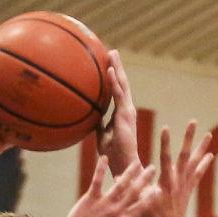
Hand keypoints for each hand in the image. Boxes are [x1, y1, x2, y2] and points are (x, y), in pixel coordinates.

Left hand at [63, 157, 158, 216]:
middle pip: (133, 192)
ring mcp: (103, 204)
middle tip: (153, 168)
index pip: (141, 207)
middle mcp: (116, 211)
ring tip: (136, 163)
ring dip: (129, 173)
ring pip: (119, 185)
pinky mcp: (90, 199)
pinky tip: (104, 157)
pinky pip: (96, 181)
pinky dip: (100, 169)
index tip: (161, 189)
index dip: (152, 198)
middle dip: (144, 180)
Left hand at [99, 50, 139, 171]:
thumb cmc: (113, 154)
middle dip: (117, 66)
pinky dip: (114, 82)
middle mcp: (126, 110)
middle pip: (122, 84)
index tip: (108, 64)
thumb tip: (90, 114)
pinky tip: (110, 70)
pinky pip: (118, 95)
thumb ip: (98, 123)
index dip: (113, 78)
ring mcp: (127, 111)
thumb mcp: (101, 135)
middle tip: (112, 51)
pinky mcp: (125, 115)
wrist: (123, 165)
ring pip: (122, 85)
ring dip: (117, 68)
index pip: (117, 92)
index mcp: (121, 114)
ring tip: (113, 53)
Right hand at [139, 122, 213, 216]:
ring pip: (194, 162)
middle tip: (193, 121)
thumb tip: (116, 178)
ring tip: (209, 134)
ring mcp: (184, 185)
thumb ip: (131, 189)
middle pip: (184, 155)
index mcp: (165, 183)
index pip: (165, 159)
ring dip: (201, 147)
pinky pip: (198, 174)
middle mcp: (177, 182)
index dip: (165, 144)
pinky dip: (204, 164)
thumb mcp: (140, 203)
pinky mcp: (188, 190)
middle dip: (188, 138)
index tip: (165, 128)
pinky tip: (210, 155)